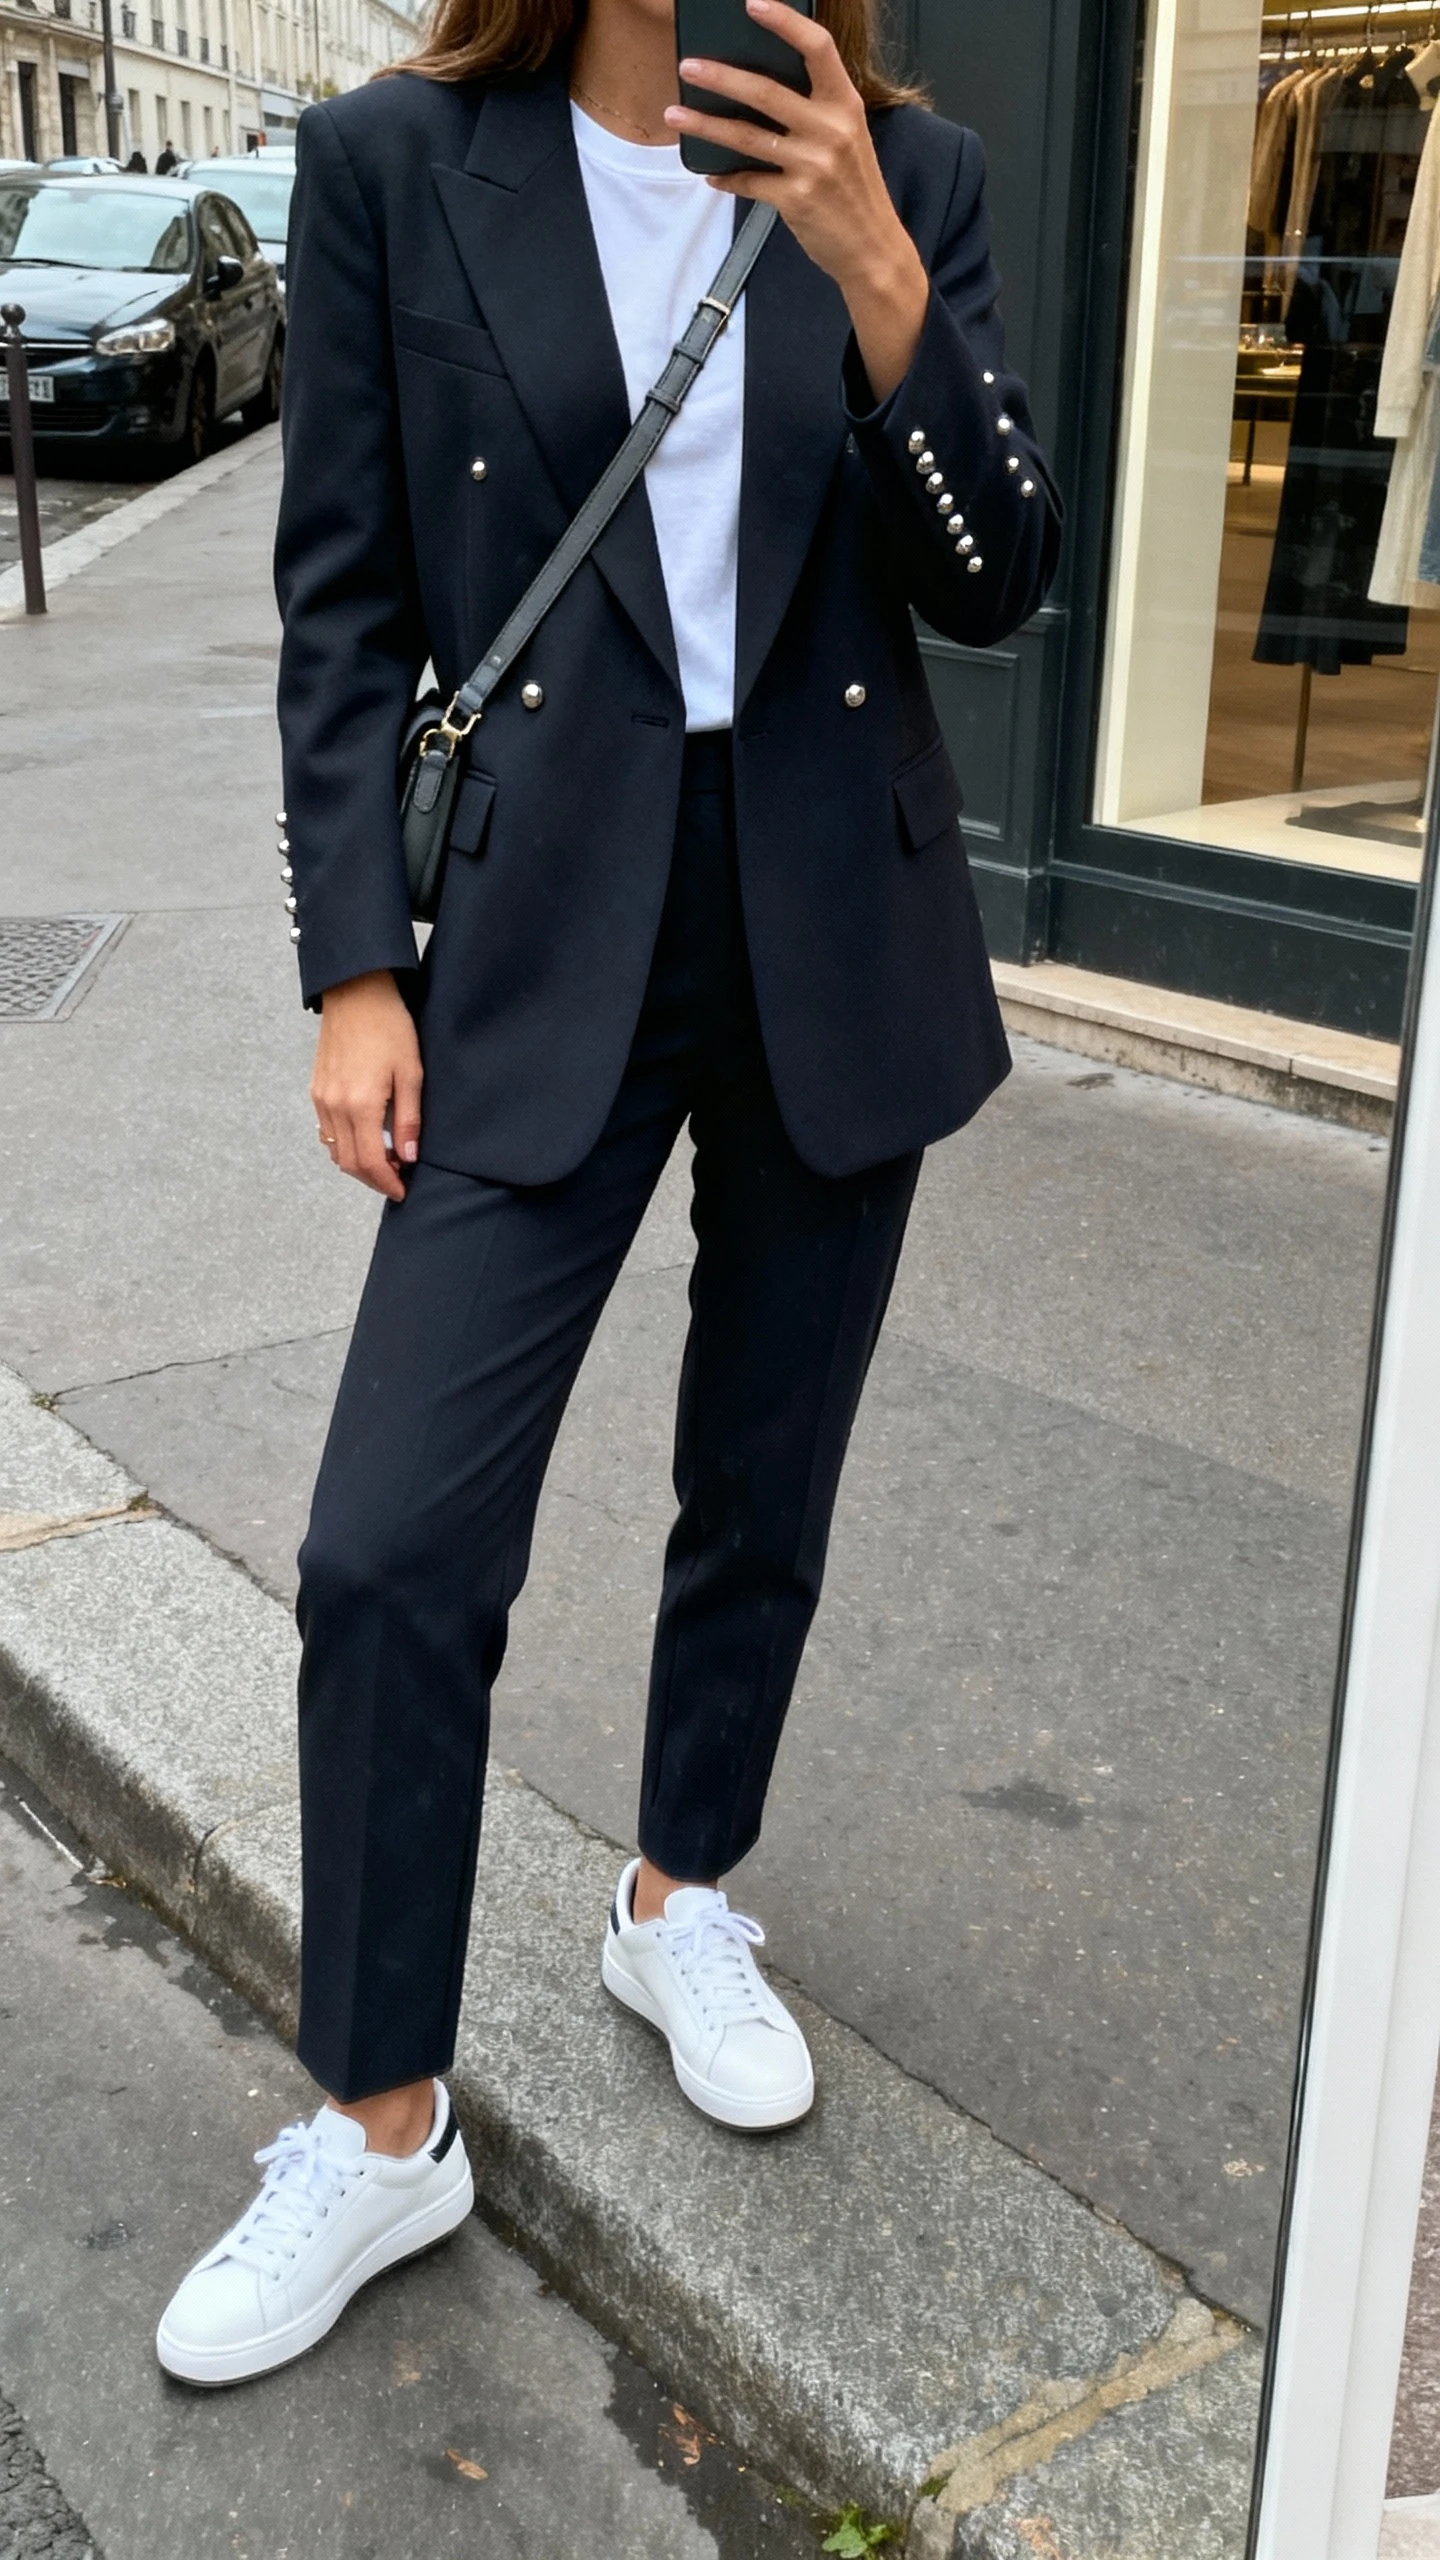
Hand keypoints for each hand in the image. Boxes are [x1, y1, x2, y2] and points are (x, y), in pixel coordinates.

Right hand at [311, 970, 421, 1201]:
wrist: (356, 993)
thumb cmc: (389, 1028)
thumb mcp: (411, 1073)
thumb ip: (409, 1119)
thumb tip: (409, 1157)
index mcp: (361, 1104)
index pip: (371, 1162)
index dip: (387, 1182)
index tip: (402, 1190)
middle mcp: (335, 1106)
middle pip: (349, 1163)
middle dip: (373, 1179)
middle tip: (397, 1178)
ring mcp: (321, 1099)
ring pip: (335, 1150)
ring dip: (358, 1164)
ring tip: (385, 1159)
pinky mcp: (316, 1090)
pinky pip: (326, 1132)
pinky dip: (344, 1145)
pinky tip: (365, 1138)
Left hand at [666, 0, 928, 401]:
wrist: (873, 249)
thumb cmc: (854, 192)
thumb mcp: (847, 140)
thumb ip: (815, 112)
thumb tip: (759, 92)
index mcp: (846, 105)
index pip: (817, 48)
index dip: (785, 22)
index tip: (753, 4)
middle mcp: (831, 129)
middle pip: (766, 91)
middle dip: (721, 76)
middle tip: (689, 66)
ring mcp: (813, 165)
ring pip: (747, 136)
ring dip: (706, 123)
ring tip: (675, 114)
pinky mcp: (796, 199)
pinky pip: (749, 181)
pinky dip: (726, 178)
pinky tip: (711, 175)